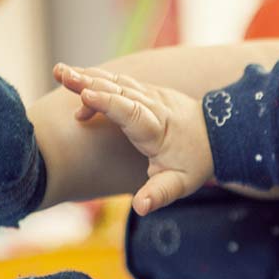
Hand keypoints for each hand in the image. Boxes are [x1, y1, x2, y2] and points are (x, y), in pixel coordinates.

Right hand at [54, 63, 213, 215]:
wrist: (218, 134)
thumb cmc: (195, 161)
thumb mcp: (181, 183)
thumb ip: (159, 194)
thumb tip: (140, 207)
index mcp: (158, 129)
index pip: (131, 112)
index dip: (108, 103)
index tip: (85, 95)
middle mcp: (154, 106)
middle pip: (119, 91)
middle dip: (90, 82)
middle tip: (61, 75)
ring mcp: (150, 95)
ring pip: (118, 82)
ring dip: (89, 76)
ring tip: (60, 71)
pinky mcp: (146, 92)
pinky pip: (119, 82)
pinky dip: (97, 79)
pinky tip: (75, 81)